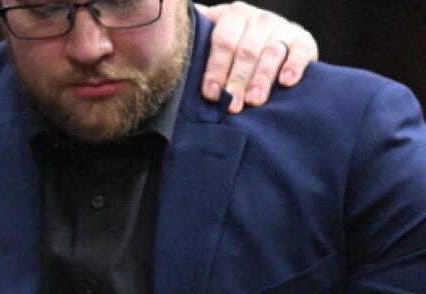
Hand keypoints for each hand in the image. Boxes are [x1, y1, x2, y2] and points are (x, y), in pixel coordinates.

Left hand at [197, 1, 318, 112]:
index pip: (223, 42)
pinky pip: (300, 52)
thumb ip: (195, 43)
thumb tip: (162, 50)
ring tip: (254, 100)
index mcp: (232, 16)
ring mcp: (282, 28)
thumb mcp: (213, 39)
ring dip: (262, 78)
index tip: (211, 94)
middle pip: (246, 52)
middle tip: (232, 105)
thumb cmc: (232, 47)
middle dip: (237, 81)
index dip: (215, 69)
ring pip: (271, 53)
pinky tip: (286, 82)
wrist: (270, 38)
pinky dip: (294, 66)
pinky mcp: (303, 40)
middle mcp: (258, 19)